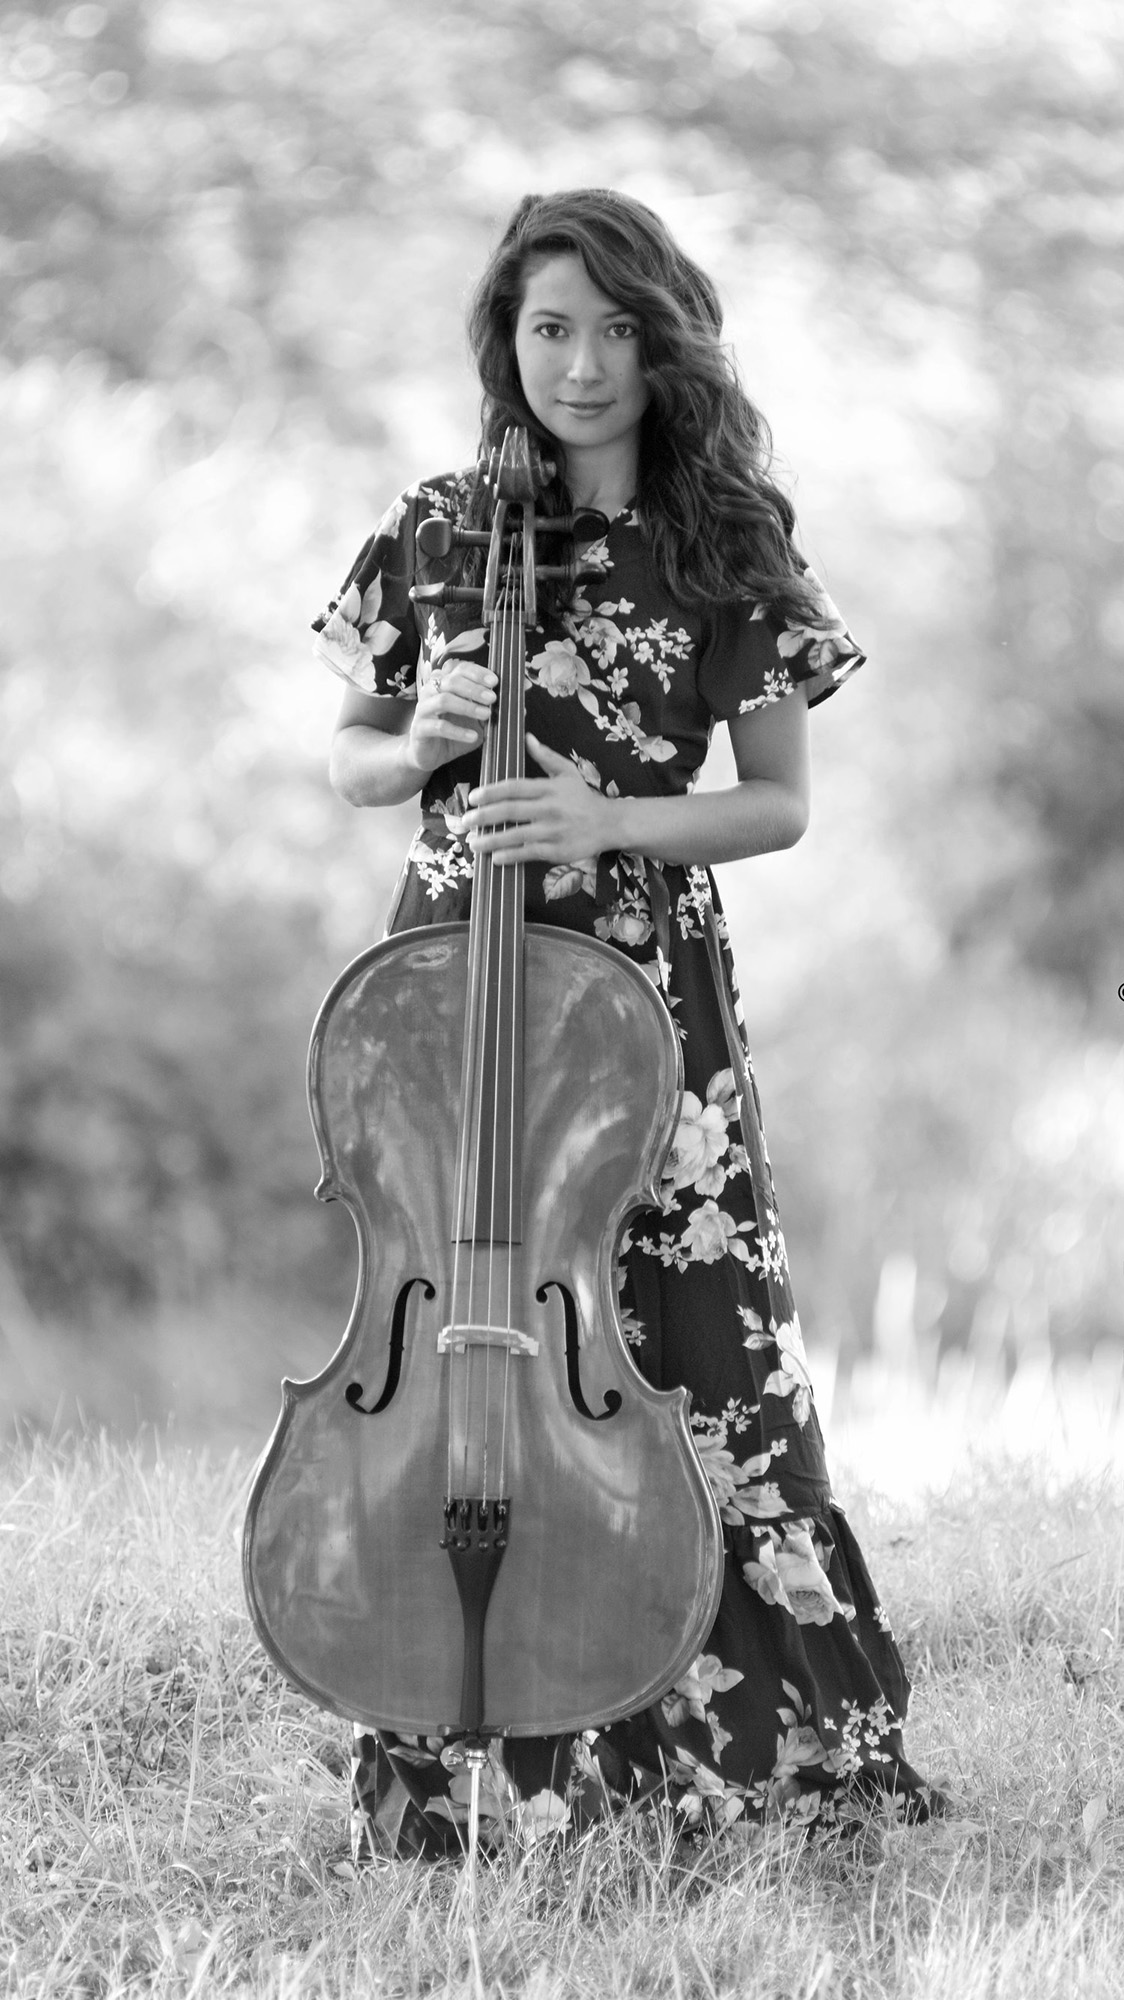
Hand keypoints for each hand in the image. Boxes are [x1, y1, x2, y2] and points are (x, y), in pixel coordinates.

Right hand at [406, 660, 496, 772]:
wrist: (430, 755)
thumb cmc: (454, 731)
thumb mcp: (477, 717)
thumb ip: (495, 703)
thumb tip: (524, 689)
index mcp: (445, 683)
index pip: (460, 669)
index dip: (477, 673)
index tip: (495, 681)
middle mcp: (431, 691)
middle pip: (452, 681)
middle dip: (475, 688)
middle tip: (493, 698)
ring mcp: (423, 709)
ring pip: (443, 700)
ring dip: (467, 706)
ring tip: (486, 714)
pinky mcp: (419, 729)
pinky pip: (438, 726)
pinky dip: (458, 731)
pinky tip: (473, 736)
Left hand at [458, 734, 615, 864]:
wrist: (609, 824)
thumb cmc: (583, 797)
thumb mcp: (568, 772)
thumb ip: (545, 756)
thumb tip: (527, 737)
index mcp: (549, 787)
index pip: (514, 787)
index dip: (491, 792)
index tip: (473, 798)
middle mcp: (550, 808)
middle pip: (510, 811)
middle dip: (484, 816)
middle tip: (465, 821)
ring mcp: (553, 831)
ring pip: (517, 835)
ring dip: (492, 840)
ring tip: (474, 843)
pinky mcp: (557, 850)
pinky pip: (530, 853)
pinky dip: (512, 856)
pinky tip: (496, 857)